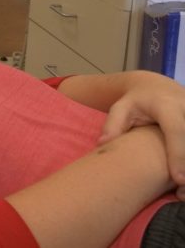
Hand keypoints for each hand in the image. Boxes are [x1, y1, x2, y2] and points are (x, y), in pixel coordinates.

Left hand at [97, 71, 184, 195]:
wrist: (157, 87)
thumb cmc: (136, 101)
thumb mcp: (121, 107)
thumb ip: (113, 124)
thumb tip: (102, 143)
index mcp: (167, 105)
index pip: (176, 130)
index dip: (178, 155)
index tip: (178, 180)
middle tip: (181, 192)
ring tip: (182, 191)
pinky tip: (184, 181)